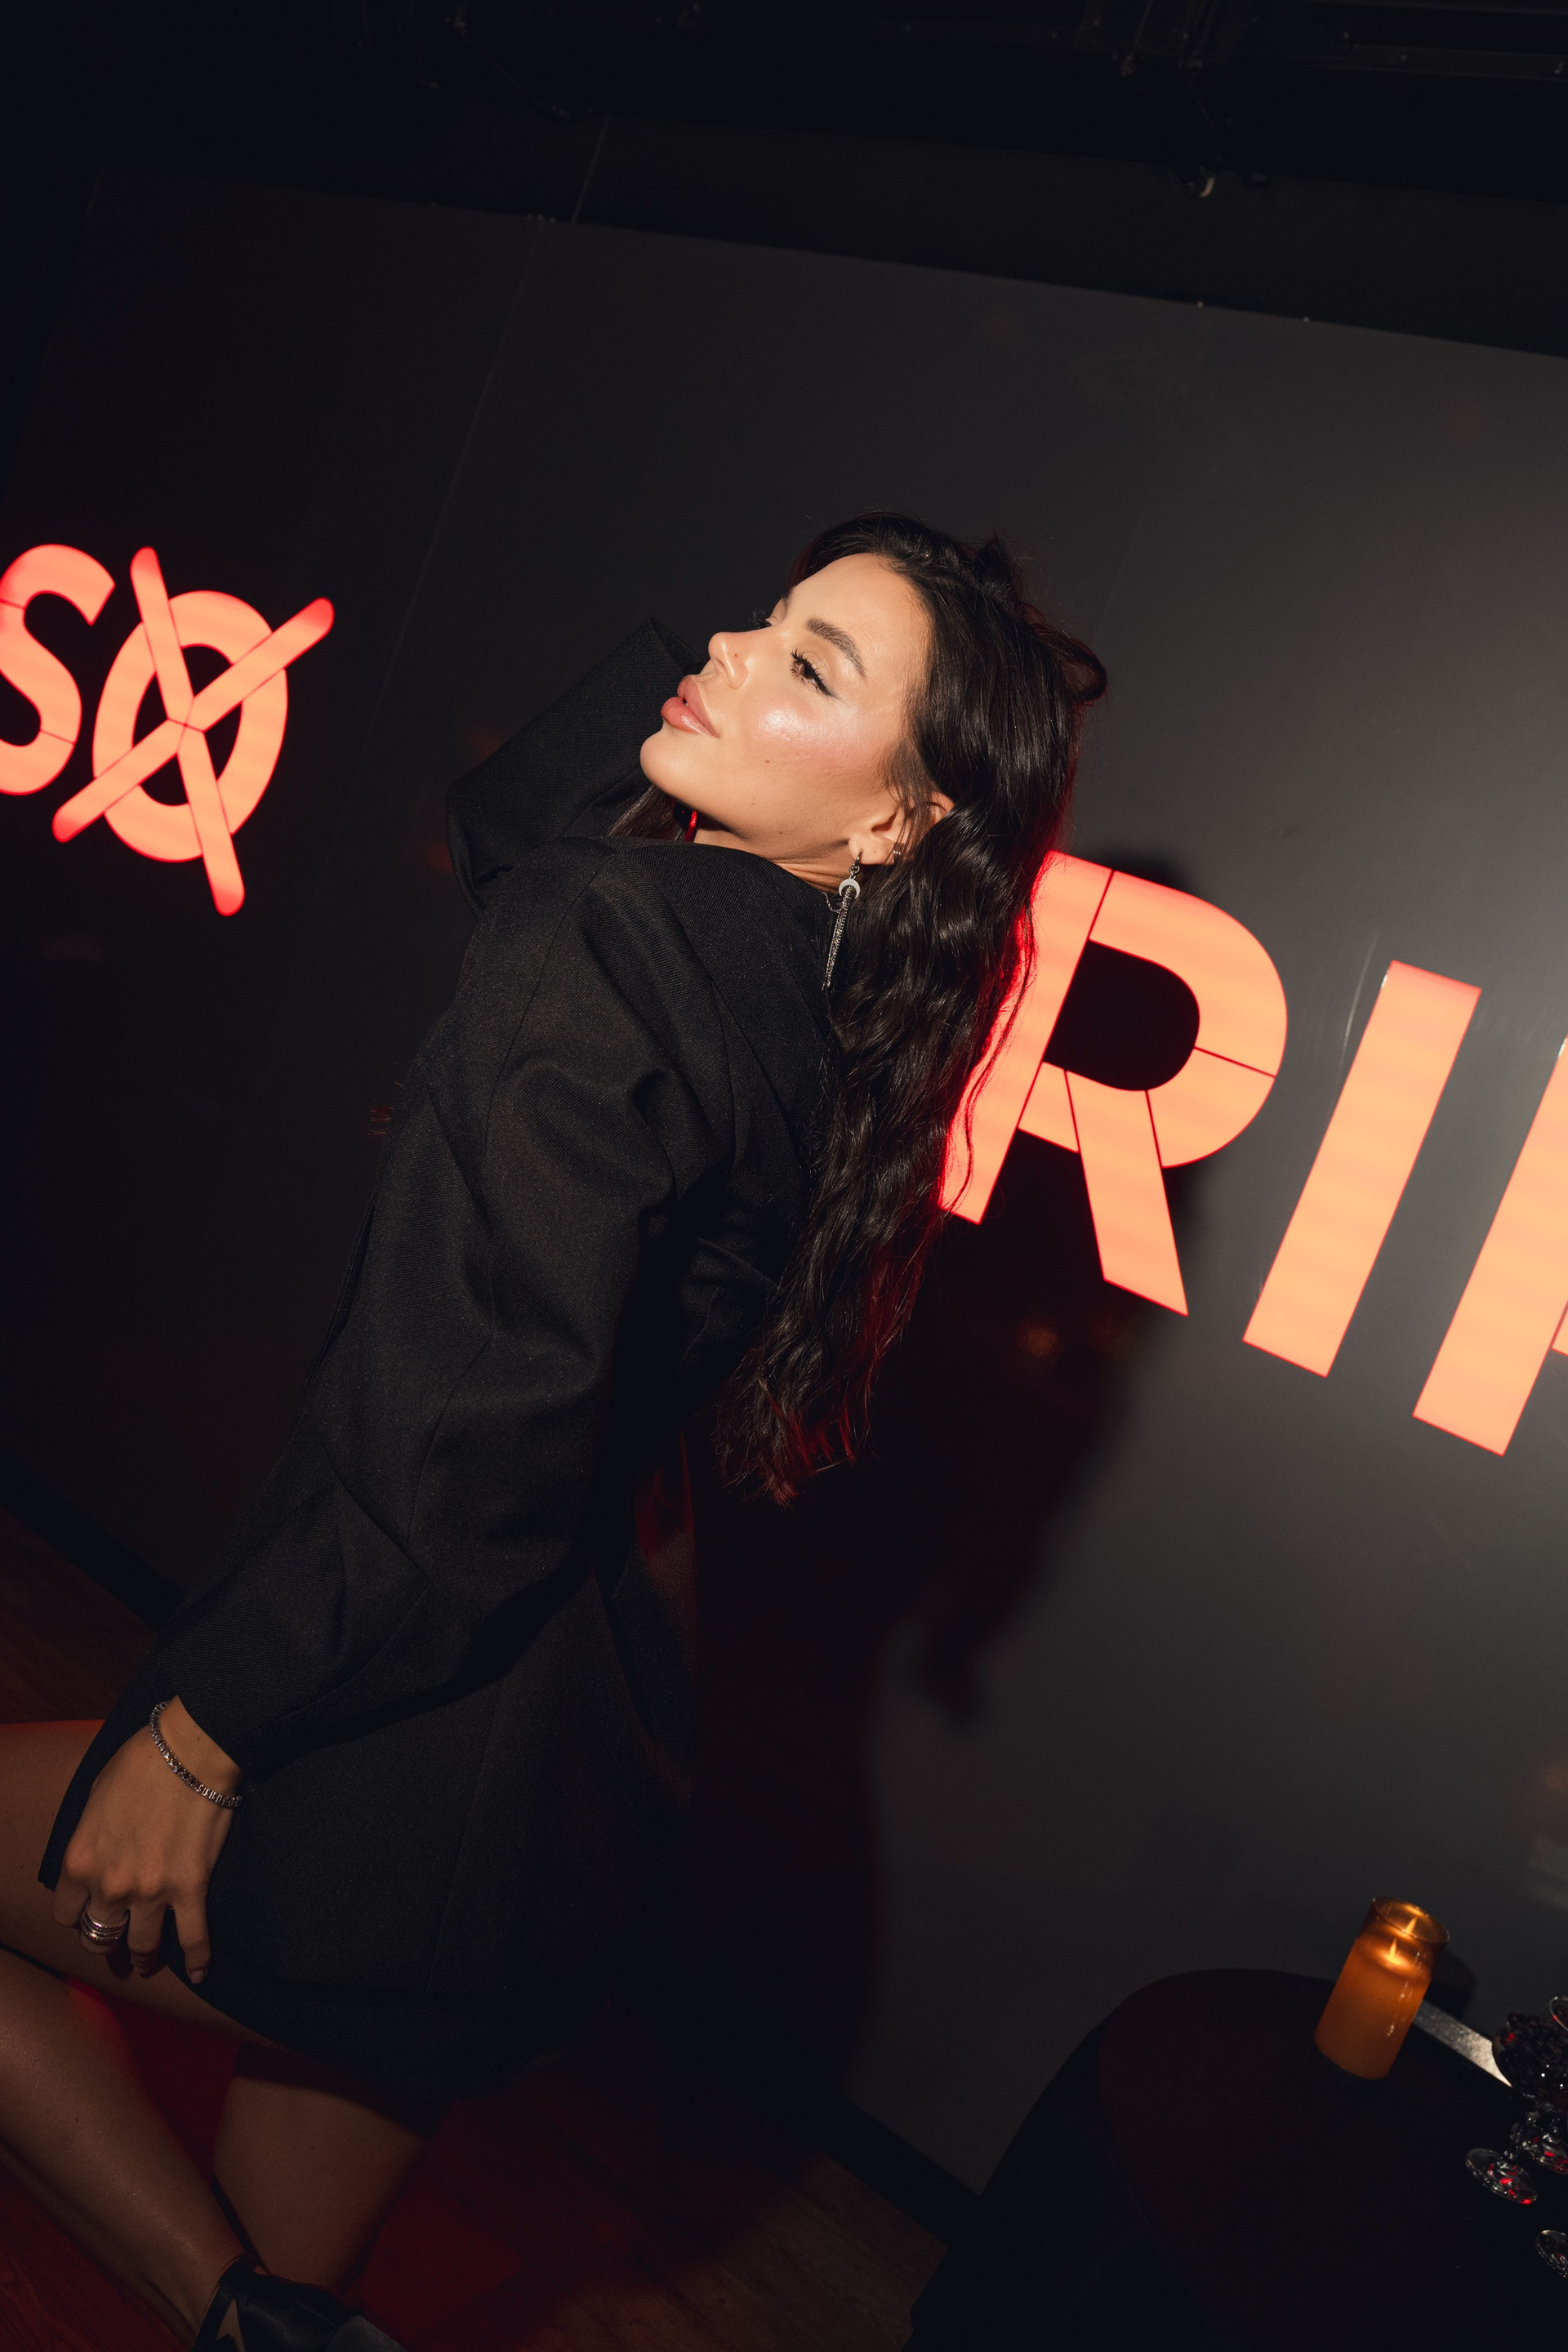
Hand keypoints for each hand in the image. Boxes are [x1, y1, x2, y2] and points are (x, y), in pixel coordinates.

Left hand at [53, 1698, 240, 1982]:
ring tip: (147, 1962)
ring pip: (141, 1947)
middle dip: (106, 1940)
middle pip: (99, 1936)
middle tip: (116, 1940)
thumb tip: (97, 1855)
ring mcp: (151, 1892)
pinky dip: (197, 1960)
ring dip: (143, 1959)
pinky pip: (192, 1939)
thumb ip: (90, 1838)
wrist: (190, 1750)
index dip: (77, 1916)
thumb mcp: (95, 1798)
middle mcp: (110, 1885)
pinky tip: (198, 1972)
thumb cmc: (141, 1762)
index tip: (88, 1914)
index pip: (66, 1913)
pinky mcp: (190, 1890)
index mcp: (81, 1861)